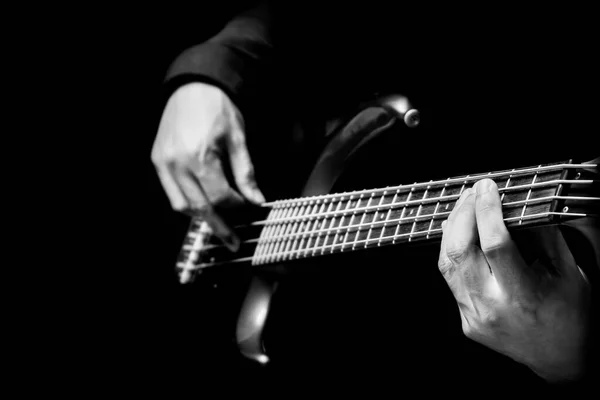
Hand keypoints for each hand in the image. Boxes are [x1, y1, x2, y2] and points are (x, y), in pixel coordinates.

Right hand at [151, 83, 265, 249]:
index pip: (220, 198)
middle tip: (232, 241)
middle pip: (199, 208)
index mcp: (199, 157)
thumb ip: (246, 173)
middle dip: (218, 227)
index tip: (249, 208)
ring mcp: (163, 163)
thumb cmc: (217, 107)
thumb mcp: (238, 139)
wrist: (192, 84)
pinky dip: (187, 203)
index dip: (237, 207)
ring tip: (218, 224)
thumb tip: (257, 200)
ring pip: (181, 206)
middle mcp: (177, 164)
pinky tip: (202, 205)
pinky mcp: (157, 160)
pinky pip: (171, 192)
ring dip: (200, 217)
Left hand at [438, 178, 590, 382]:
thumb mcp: (569, 273)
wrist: (561, 359)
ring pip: (447, 263)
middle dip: (463, 213)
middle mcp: (492, 307)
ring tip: (465, 206)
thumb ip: (544, 237)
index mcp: (523, 296)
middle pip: (459, 251)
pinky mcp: (465, 320)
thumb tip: (520, 204)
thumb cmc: (571, 316)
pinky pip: (451, 279)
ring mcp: (474, 316)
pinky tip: (459, 234)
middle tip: (474, 192)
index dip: (486, 210)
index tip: (487, 188)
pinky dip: (452, 251)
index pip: (494, 244)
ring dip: (452, 229)